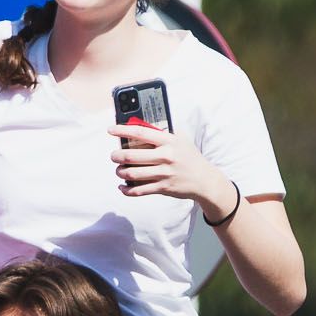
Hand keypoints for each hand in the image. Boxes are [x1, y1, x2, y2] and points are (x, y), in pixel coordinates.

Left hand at [112, 120, 230, 216]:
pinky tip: (123, 187)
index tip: (111, 130)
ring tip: (119, 170)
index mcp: (168, 141)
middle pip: (131, 155)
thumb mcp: (180, 140)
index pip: (140, 133)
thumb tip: (141, 125)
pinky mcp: (163, 188)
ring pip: (132, 174)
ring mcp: (164, 173)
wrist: (204, 180)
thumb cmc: (189, 157)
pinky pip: (139, 190)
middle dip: (117, 156)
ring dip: (120, 172)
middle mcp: (165, 156)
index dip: (122, 130)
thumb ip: (163, 133)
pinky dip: (127, 190)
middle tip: (114, 156)